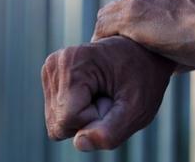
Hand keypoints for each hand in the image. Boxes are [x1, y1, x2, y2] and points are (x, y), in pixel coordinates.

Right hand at [41, 36, 174, 150]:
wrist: (143, 52)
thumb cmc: (144, 77)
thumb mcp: (138, 108)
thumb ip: (111, 132)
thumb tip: (80, 143)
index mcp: (74, 63)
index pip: (68, 120)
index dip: (95, 120)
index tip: (113, 99)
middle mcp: (55, 63)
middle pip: (58, 123)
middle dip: (88, 120)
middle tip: (110, 97)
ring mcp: (51, 69)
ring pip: (56, 121)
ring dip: (84, 116)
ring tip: (104, 92)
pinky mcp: (51, 76)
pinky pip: (58, 114)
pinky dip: (78, 111)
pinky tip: (95, 91)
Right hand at [91, 0, 194, 66]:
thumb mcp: (169, 61)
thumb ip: (150, 51)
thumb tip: (150, 54)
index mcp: (129, 18)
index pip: (102, 23)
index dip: (104, 34)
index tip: (110, 41)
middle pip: (121, 4)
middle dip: (129, 17)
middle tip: (146, 29)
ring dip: (150, 1)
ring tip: (172, 13)